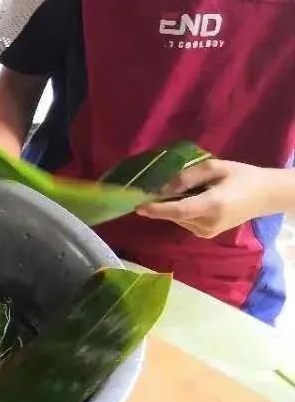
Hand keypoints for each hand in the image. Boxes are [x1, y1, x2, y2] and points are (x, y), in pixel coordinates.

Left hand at [135, 158, 285, 237]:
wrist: (264, 195)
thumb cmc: (240, 176)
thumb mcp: (215, 167)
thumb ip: (187, 176)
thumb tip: (162, 187)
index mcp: (213, 206)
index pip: (179, 210)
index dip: (157, 209)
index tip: (137, 206)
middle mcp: (208, 223)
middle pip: (175, 214)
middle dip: (161, 203)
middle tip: (152, 188)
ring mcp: (208, 232)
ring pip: (178, 218)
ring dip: (172, 205)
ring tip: (187, 189)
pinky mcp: (206, 234)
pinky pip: (184, 221)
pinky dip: (180, 210)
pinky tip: (191, 198)